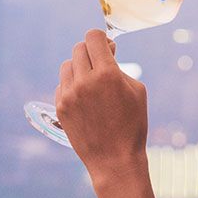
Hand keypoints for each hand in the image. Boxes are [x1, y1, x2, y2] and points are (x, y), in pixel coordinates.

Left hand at [54, 28, 148, 175]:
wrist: (115, 160)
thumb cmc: (132, 125)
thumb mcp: (137, 90)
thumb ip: (119, 66)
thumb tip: (106, 52)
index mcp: (107, 74)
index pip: (94, 37)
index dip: (102, 39)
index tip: (108, 48)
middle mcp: (84, 81)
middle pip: (79, 48)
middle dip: (91, 52)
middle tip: (101, 64)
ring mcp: (69, 95)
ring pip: (68, 65)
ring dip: (79, 68)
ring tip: (91, 81)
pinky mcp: (60, 107)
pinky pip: (62, 84)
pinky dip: (72, 85)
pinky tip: (84, 98)